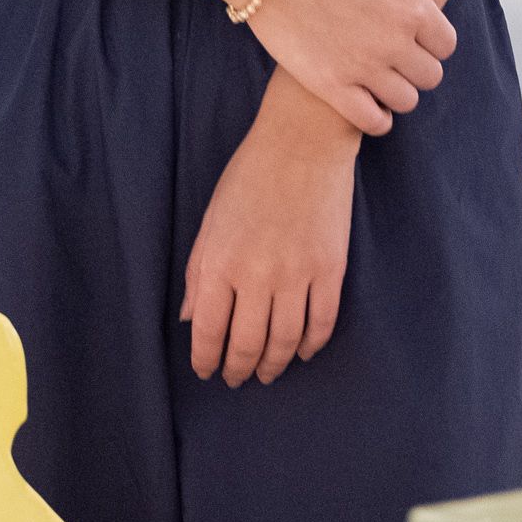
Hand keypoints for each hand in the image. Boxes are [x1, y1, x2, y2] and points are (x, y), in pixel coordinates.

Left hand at [183, 106, 357, 383]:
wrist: (303, 143)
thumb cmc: (249, 177)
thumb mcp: (211, 221)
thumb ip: (199, 273)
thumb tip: (190, 318)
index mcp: (220, 263)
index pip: (209, 331)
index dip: (206, 360)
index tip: (207, 371)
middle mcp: (258, 275)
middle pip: (247, 345)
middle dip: (239, 370)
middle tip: (236, 379)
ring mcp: (297, 275)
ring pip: (286, 342)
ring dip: (274, 365)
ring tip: (267, 373)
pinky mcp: (330, 269)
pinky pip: (322, 323)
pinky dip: (312, 345)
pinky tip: (303, 352)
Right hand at [243, 0, 491, 135]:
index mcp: (412, 7)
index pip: (448, 44)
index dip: (432, 38)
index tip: (410, 28)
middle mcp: (393, 41)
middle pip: (431, 76)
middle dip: (416, 64)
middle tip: (393, 50)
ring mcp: (362, 67)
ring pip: (406, 101)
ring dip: (397, 90)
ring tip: (377, 71)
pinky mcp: (331, 87)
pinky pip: (373, 122)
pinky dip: (376, 116)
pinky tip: (365, 97)